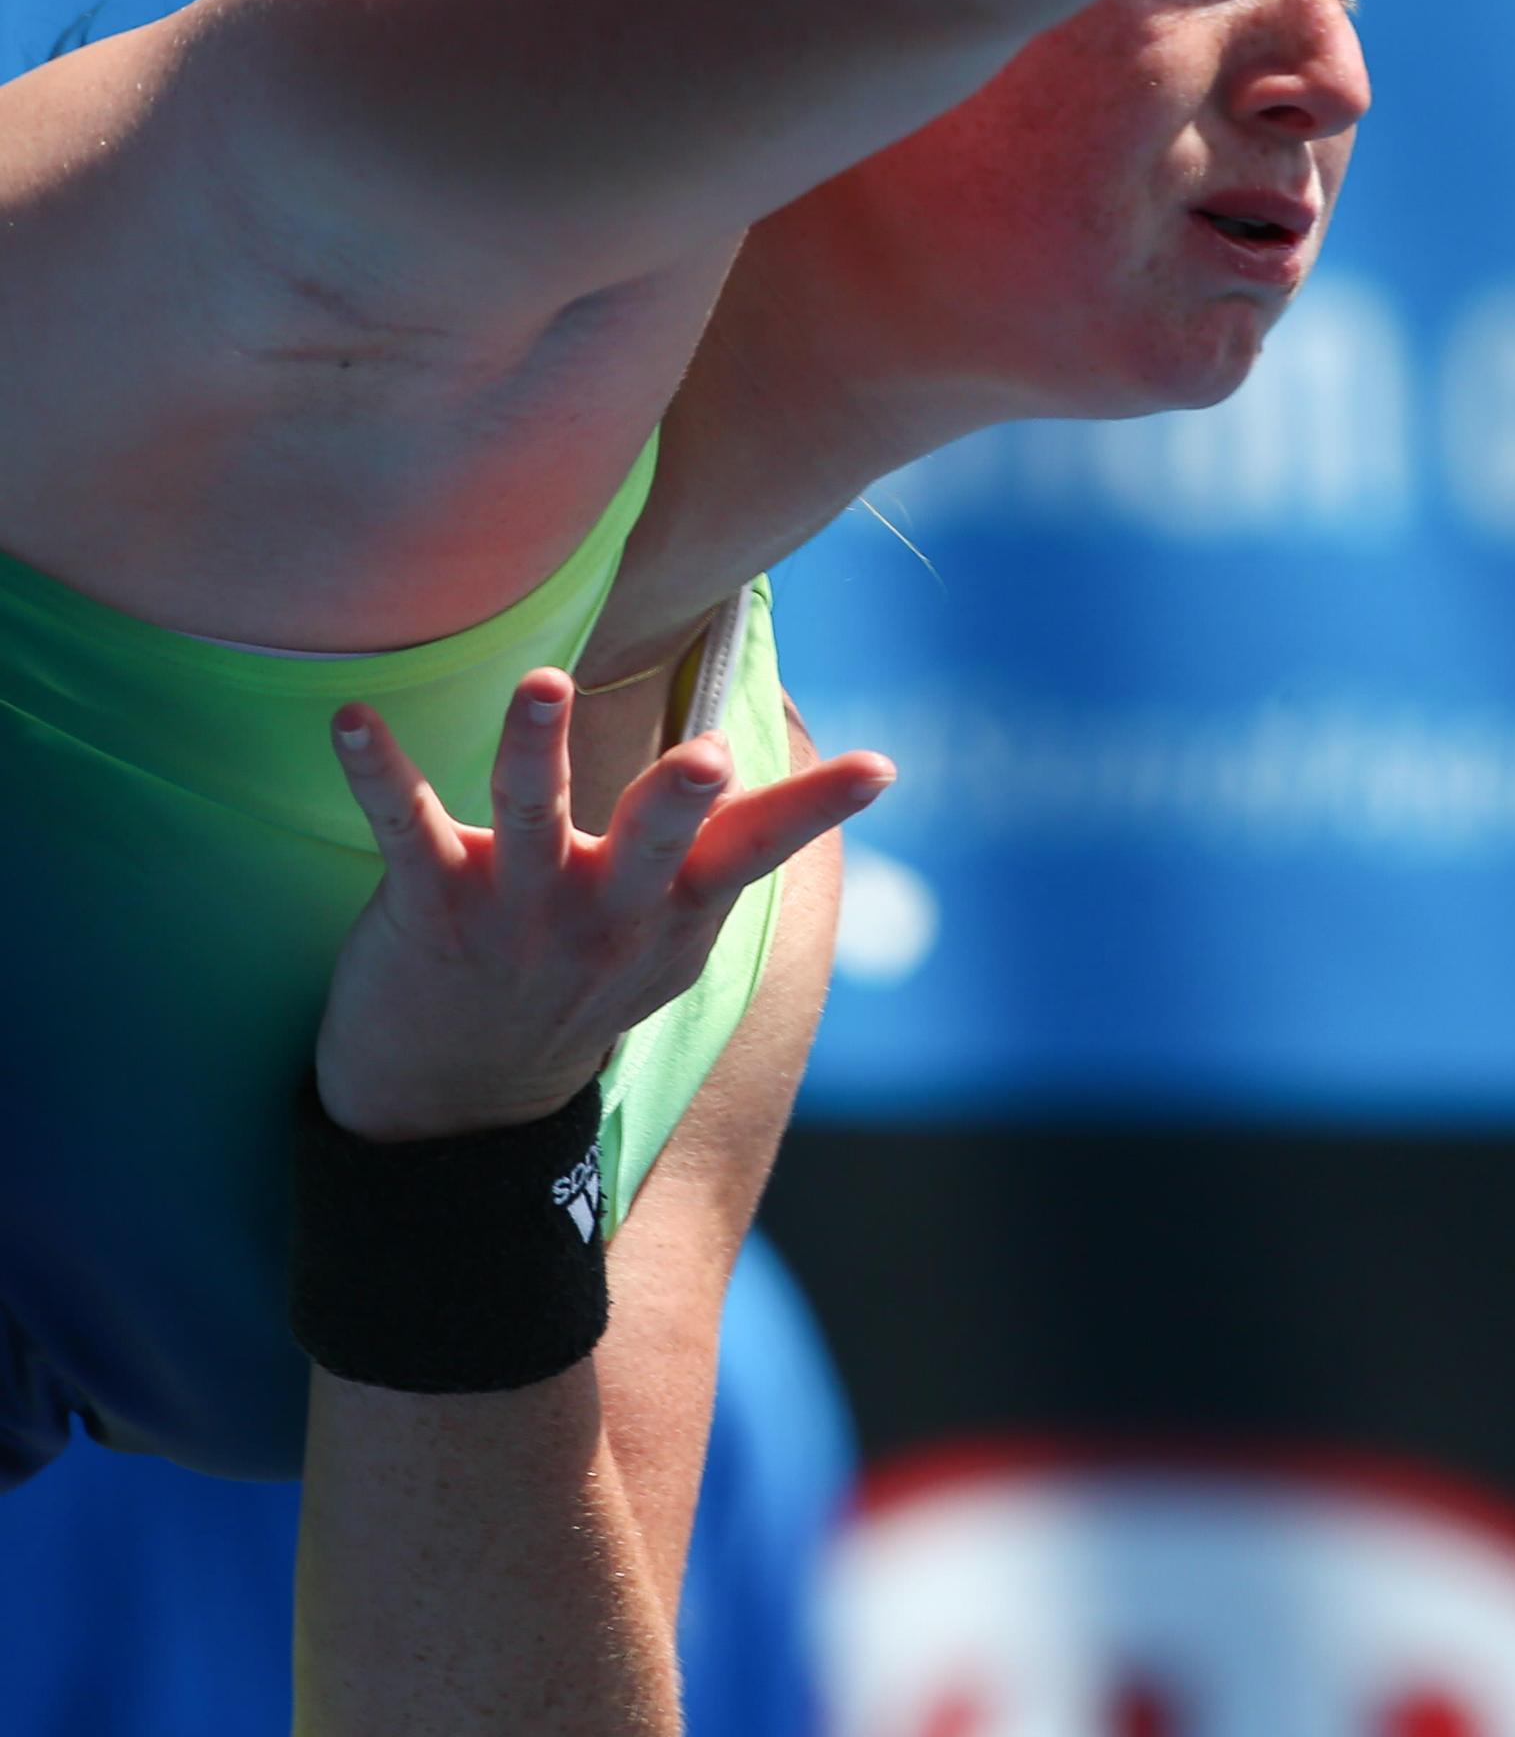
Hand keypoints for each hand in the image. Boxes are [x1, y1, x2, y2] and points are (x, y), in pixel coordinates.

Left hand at [313, 667, 892, 1141]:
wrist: (449, 1108)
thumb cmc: (568, 990)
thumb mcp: (663, 945)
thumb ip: (717, 861)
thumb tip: (801, 769)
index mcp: (666, 913)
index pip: (757, 850)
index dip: (817, 810)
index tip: (881, 767)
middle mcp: (602, 913)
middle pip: (650, 841)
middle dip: (680, 798)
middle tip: (708, 757)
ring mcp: (516, 913)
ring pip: (530, 817)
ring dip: (534, 748)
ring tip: (541, 687)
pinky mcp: (430, 908)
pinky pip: (403, 827)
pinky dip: (377, 770)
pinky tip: (352, 721)